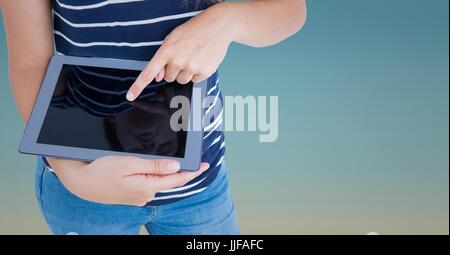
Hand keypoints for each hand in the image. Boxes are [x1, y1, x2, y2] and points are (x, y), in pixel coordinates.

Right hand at [48, 156, 208, 205]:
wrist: (79, 182)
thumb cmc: (101, 170)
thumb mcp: (129, 164)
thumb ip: (154, 166)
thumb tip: (176, 167)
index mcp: (146, 188)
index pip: (176, 180)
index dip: (192, 172)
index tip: (205, 165)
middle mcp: (145, 195)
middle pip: (169, 181)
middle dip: (182, 171)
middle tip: (195, 161)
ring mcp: (138, 197)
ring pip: (159, 182)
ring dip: (168, 173)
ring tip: (177, 163)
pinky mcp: (132, 196)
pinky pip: (149, 184)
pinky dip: (156, 176)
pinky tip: (156, 169)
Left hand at [126, 4, 232, 100]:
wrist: (217, 26)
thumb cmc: (193, 31)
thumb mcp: (173, 39)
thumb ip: (163, 59)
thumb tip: (158, 77)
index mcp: (167, 50)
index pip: (149, 72)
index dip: (138, 86)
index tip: (129, 96)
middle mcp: (178, 60)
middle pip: (169, 78)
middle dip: (173, 70)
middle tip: (183, 56)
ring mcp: (191, 67)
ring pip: (181, 80)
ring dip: (185, 72)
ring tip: (193, 57)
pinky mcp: (204, 72)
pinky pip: (195, 80)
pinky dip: (197, 73)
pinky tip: (201, 60)